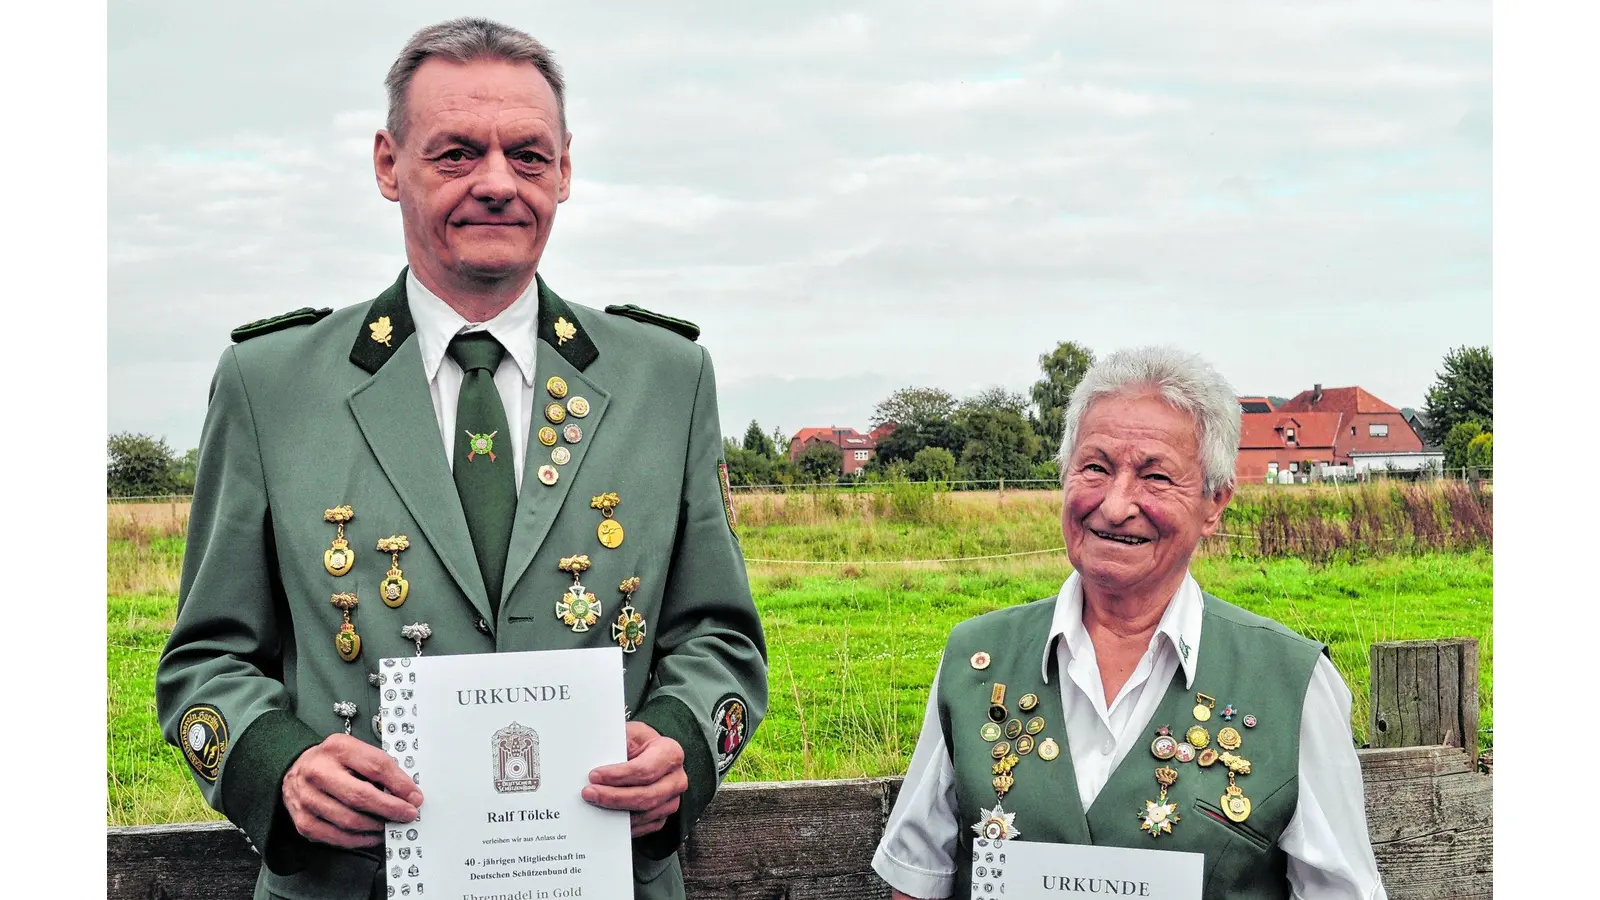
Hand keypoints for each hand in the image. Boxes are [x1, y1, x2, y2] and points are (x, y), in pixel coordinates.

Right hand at [282, 733, 422, 848]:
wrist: (296, 769)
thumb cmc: (331, 761)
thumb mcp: (355, 751)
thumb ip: (379, 766)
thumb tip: (406, 791)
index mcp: (337, 748)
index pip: (375, 766)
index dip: (399, 784)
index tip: (414, 796)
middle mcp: (318, 772)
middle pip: (360, 796)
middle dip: (390, 809)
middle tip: (407, 814)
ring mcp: (308, 798)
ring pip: (349, 820)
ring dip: (376, 826)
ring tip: (390, 824)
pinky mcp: (303, 821)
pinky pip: (336, 837)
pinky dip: (359, 840)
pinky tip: (371, 835)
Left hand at [583, 721, 687, 837]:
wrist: (649, 754)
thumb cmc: (638, 744)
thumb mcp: (629, 734)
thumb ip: (615, 744)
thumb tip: (592, 757)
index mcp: (670, 753)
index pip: (644, 770)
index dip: (618, 775)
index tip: (594, 776)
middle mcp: (676, 779)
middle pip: (646, 796)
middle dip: (614, 797)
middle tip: (589, 793)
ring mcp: (672, 800)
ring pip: (644, 814)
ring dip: (616, 812)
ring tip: (594, 804)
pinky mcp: (663, 816)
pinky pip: (643, 826)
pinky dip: (624, 825)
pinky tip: (607, 816)